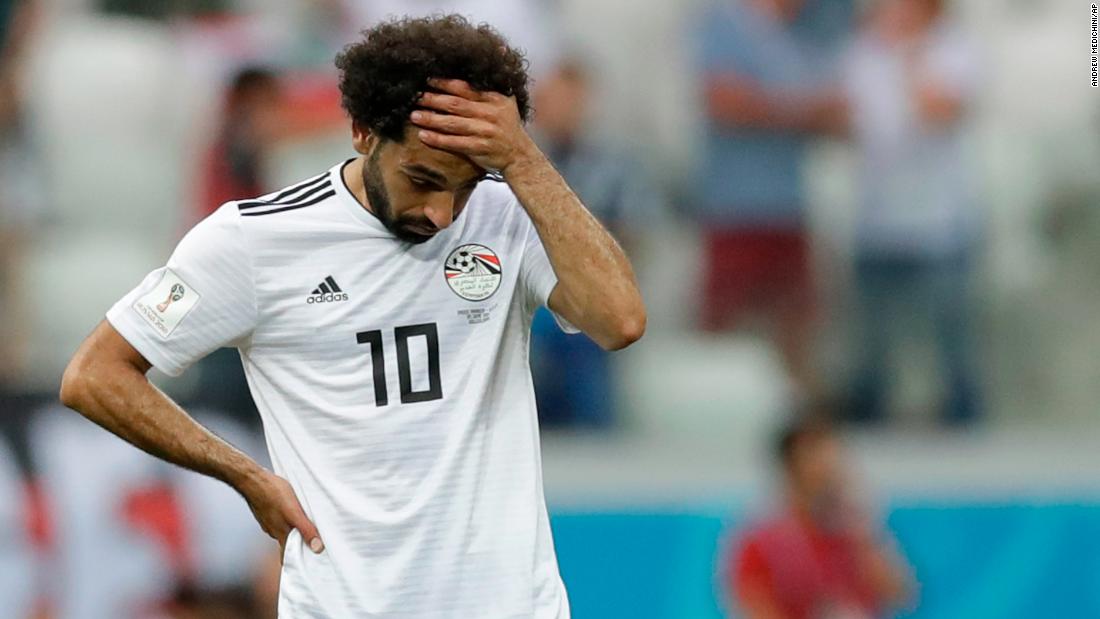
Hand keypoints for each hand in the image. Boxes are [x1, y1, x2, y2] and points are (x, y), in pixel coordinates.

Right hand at [238, 470, 323, 555]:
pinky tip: (293, 511)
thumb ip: (306, 530)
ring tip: (309, 526)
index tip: (310, 564)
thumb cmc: (273, 493)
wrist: (252, 479)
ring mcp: (268, 520)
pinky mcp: (267, 510)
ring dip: (294, 530)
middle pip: (287, 544)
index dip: (297, 562)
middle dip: (299, 545)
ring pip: (283, 530)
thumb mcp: (294, 512)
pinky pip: (279, 519)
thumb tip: (318, 549)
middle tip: (315, 544)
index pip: (287, 557)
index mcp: (281, 534)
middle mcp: (273, 530)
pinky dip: (287, 519)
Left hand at [409, 78, 538, 173]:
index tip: (427, 80)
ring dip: (431, 119)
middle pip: (456, 104)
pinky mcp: (480, 148)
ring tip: (414, 116)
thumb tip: (498, 51)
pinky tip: (424, 136)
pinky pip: (455, 143)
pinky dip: (438, 139)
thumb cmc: (508, 128)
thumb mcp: (507, 102)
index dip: (444, 84)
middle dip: (433, 100)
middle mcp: (490, 113)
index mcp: (494, 99)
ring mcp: (485, 131)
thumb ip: (494, 84)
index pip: (465, 88)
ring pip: (453, 123)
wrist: (520, 156)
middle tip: (415, 97)